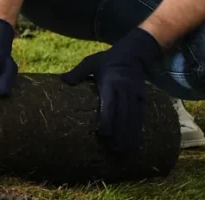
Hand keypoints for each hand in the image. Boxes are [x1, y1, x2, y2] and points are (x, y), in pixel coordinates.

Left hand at [61, 27, 161, 154]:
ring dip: (130, 136)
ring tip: (125, 153)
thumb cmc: (108, 59)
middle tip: (114, 152)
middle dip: (119, 134)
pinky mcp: (142, 97)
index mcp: (110, 81)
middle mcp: (124, 89)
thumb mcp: (92, 61)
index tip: (104, 135)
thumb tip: (62, 81)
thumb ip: (78, 72)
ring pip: (133, 117)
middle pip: (123, 114)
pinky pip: (141, 115)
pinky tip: (136, 144)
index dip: (108, 120)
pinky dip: (138, 130)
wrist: (134, 52)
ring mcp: (134, 94)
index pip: (110, 103)